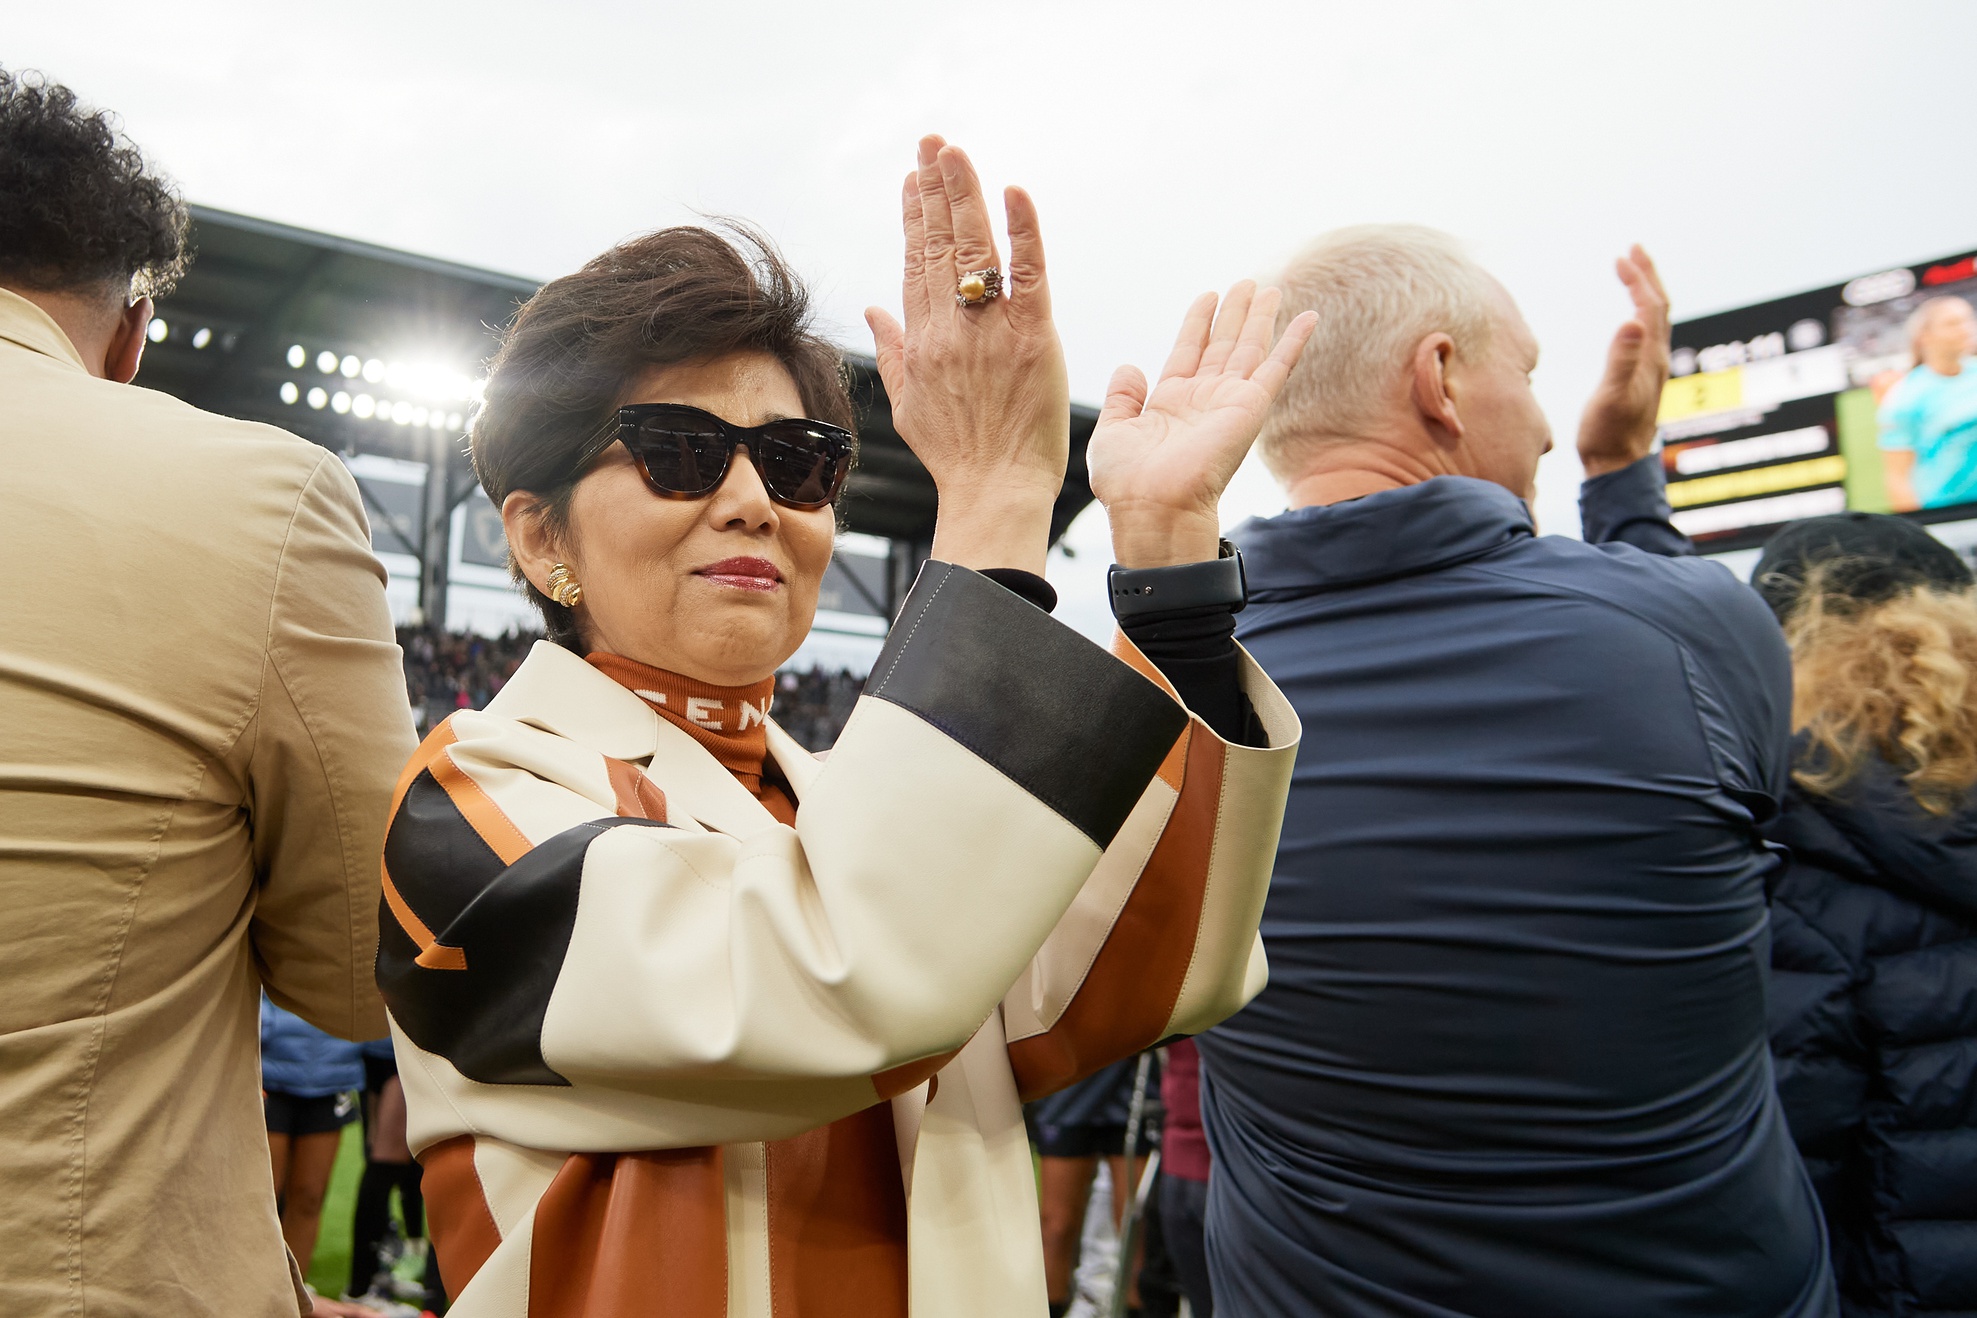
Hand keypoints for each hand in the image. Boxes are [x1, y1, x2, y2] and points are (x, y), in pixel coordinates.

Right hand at [866, 136, 1068, 574]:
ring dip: (964, 194)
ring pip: (974, 250)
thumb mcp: (909, 404)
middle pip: (939, 245)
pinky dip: (1022, 231)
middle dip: (934, 189)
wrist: (993, 492)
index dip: (914, 218)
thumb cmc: (956, 456)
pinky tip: (1014, 193)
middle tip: (933, 143)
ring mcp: (990, 333)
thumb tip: (873, 309)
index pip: (915, 264)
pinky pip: (1028, 276)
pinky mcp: (1034, 340)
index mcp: (922, 342)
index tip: (912, 180)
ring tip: (954, 151)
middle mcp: (950, 330)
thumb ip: (892, 350)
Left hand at [1090, 282, 1316, 566]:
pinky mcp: (1251, 407)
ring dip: (1260, 318)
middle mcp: (1203, 400)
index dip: (1197, 323)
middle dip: (1233, 313)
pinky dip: (1294, 341)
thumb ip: (1121, 398)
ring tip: (1269, 287)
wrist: (1154, 507)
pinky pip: (1278, 367)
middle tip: (1245, 283)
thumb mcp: (1113, 432)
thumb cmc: (1128, 483)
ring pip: (1249, 348)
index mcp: (1170, 404)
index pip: (1188, 352)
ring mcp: (1229, 402)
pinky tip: (1308, 316)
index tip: (1207, 296)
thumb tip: (1128, 366)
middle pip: (1223, 346)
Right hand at [1577, 245, 1670, 477]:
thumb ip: (1621, 359)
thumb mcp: (1611, 396)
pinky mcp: (1641, 379)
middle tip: (1632, 251)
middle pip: (1659, 308)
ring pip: (1655, 321)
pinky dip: (1639, 315)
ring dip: (1644, 293)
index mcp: (1651, 359)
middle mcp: (1657, 360)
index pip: (1651, 307)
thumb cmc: (1609, 434)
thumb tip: (1632, 320)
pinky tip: (1630, 319)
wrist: (1616, 465)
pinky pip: (1646, 336)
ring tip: (1630, 275)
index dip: (1639, 279)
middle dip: (1647, 276)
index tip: (1622, 257)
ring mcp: (1651, 370)